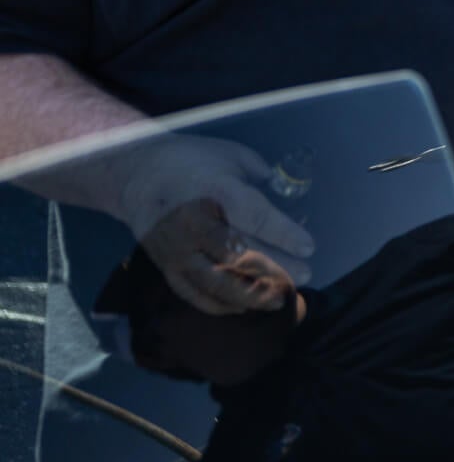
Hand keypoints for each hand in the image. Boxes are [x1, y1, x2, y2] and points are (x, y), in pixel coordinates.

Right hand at [111, 135, 314, 315]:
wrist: (136, 173)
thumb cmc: (192, 160)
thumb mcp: (232, 154)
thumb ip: (260, 176)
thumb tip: (287, 194)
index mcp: (216, 191)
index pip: (256, 218)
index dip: (285, 235)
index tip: (309, 247)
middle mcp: (195, 224)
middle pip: (241, 255)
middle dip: (277, 268)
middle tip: (305, 275)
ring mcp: (178, 250)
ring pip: (217, 282)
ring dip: (251, 294)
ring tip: (278, 299)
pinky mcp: (165, 266)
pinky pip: (193, 293)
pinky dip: (220, 304)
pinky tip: (244, 306)